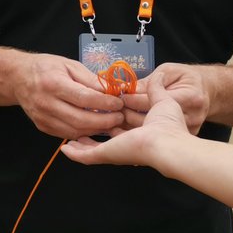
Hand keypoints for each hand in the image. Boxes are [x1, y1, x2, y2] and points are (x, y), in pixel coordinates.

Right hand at [15, 53, 126, 139]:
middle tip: (120, 117)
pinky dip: (84, 132)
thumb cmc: (44, 68)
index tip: (119, 103)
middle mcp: (46, 103)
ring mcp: (43, 117)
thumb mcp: (69, 65)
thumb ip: (90, 79)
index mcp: (53, 84)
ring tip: (111, 122)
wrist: (18, 78)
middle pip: (81, 119)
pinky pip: (67, 134)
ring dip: (97, 129)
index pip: (84, 98)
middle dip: (105, 121)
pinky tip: (94, 126)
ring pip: (75, 131)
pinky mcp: (42, 127)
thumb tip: (112, 90)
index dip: (105, 103)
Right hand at [60, 97, 190, 166]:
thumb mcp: (162, 100)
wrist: (167, 144)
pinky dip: (74, 153)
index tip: (99, 104)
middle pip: (102, 134)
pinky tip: (64, 148)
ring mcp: (112, 150)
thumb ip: (156, 88)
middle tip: (79, 119)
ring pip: (90, 147)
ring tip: (68, 138)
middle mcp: (123, 142)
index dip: (107, 113)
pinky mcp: (105, 153)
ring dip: (79, 140)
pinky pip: (84, 156)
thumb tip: (159, 76)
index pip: (117, 121)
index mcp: (137, 130)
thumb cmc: (168, 124)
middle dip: (90, 128)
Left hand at [123, 64, 208, 133]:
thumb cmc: (187, 78)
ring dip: (132, 124)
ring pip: (153, 130)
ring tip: (118, 116)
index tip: (120, 95)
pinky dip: (143, 130)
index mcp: (190, 97)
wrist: (206, 90)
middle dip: (130, 112)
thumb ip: (151, 81)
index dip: (133, 98)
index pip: (155, 100)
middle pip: (153, 118)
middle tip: (114, 107)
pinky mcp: (185, 136)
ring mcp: (190, 128)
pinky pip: (159, 135)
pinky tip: (129, 125)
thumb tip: (128, 89)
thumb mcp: (169, 71)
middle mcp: (192, 115)